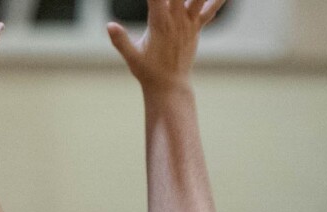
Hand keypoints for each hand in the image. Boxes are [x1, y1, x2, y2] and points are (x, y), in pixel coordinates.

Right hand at [108, 0, 225, 90]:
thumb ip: (121, 41)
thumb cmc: (149, 72)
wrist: (170, 87)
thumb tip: (109, 25)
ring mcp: (188, 23)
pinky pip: (208, 11)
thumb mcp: (132, 58)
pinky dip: (217, 2)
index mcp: (159, 23)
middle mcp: (176, 19)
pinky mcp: (195, 28)